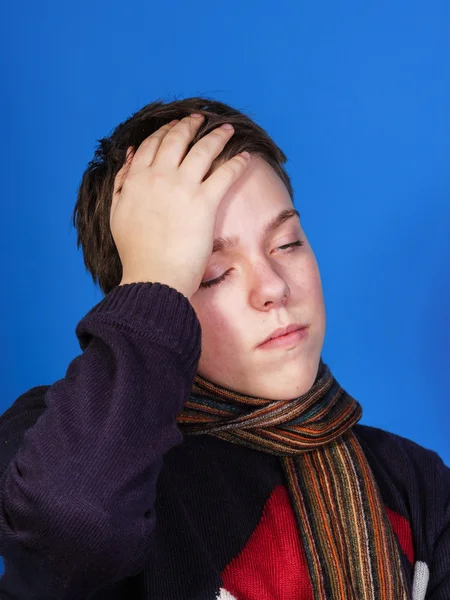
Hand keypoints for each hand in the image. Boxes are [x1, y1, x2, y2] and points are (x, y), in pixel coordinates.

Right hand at [110, 114, 249, 298]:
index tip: (174, 126)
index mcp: (136, 179)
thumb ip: (121, 183)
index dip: (164, 131)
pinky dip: (237, 162)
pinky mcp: (204, 202)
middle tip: (200, 119)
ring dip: (217, 135)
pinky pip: (225, 173)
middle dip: (190, 125)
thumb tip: (128, 158)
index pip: (151, 145)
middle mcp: (159, 176)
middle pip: (176, 139)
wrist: (153, 276)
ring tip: (227, 129)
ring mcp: (183, 187)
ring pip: (203, 149)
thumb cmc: (136, 253)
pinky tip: (245, 157)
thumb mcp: (117, 214)